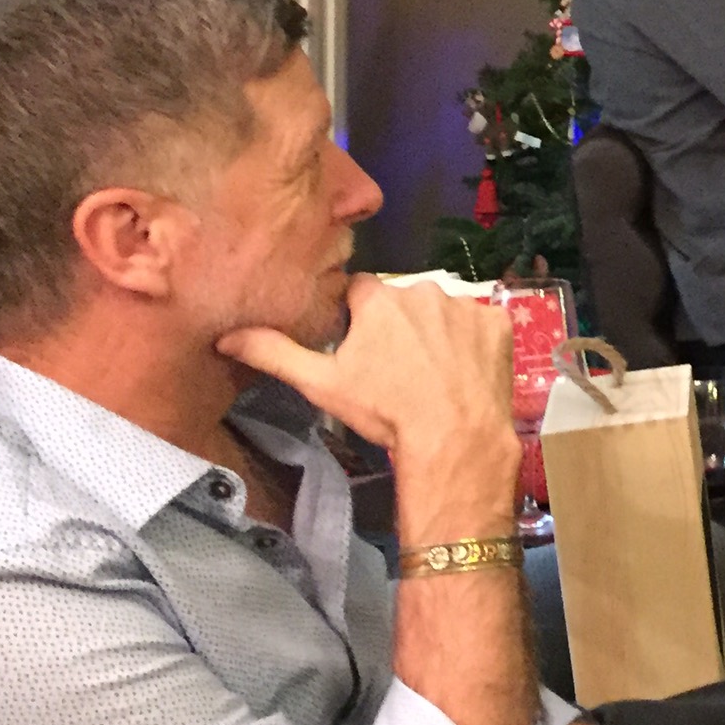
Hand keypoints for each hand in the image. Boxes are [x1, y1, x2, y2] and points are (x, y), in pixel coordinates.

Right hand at [217, 278, 516, 538]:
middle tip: (397, 368)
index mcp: (379, 298)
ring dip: (436, 332)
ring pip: (442, 311)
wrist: (454, 435)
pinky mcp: (498, 323)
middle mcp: (423, 289)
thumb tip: (226, 337)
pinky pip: (480, 324)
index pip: (358, 292)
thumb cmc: (384, 409)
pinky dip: (472, 342)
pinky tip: (464, 371)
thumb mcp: (321, 383)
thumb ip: (274, 353)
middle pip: (402, 301)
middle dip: (397, 325)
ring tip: (432, 373)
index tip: (359, 346)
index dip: (355, 319)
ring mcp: (465, 305)